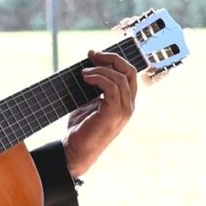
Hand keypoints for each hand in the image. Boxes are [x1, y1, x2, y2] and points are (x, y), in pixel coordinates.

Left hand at [63, 47, 140, 175]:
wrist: (75, 150)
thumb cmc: (81, 128)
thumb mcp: (89, 102)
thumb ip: (95, 87)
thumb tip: (89, 66)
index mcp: (126, 102)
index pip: (129, 73)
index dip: (114, 59)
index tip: (94, 55)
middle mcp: (129, 105)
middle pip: (129, 71)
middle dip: (111, 58)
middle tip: (92, 55)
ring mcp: (124, 110)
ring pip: (120, 77)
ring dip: (100, 69)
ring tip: (84, 72)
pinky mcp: (114, 113)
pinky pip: (112, 87)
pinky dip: (98, 77)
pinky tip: (86, 78)